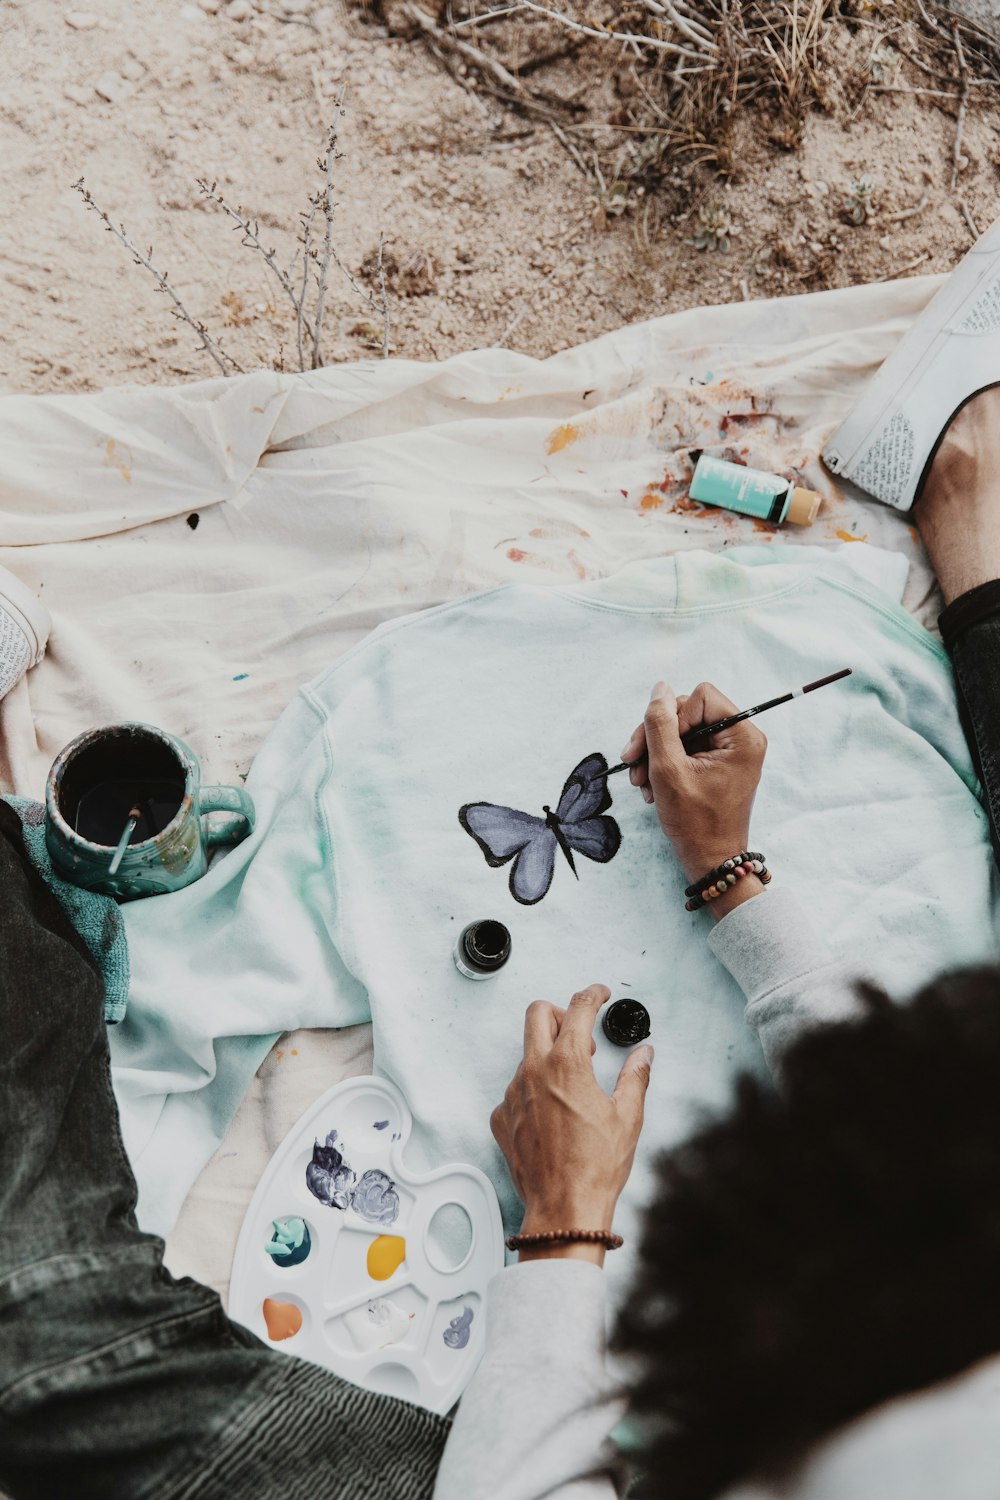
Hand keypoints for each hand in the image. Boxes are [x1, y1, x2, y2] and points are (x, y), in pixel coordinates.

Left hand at [491, 983, 652, 1265]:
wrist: (564, 1210)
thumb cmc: (596, 1168)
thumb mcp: (628, 1117)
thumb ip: (636, 1077)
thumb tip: (643, 1055)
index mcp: (567, 1065)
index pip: (578, 1008)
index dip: (592, 995)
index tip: (600, 994)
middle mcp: (534, 1072)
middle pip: (537, 1014)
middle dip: (560, 1013)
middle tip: (581, 1034)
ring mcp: (513, 1094)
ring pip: (526, 1055)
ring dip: (548, 1058)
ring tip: (574, 1087)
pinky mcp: (502, 1118)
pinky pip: (515, 1090)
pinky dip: (534, 1091)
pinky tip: (554, 1114)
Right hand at [621, 680, 766, 897]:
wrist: (709, 862)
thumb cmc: (695, 822)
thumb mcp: (668, 769)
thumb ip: (660, 725)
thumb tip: (659, 688)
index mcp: (743, 736)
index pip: (700, 697)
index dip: (674, 718)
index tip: (662, 749)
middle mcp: (741, 739)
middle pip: (687, 712)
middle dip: (656, 738)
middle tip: (632, 763)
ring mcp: (728, 752)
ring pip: (680, 731)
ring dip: (654, 754)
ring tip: (641, 782)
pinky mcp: (716, 765)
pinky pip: (684, 749)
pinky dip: (663, 765)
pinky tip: (652, 787)